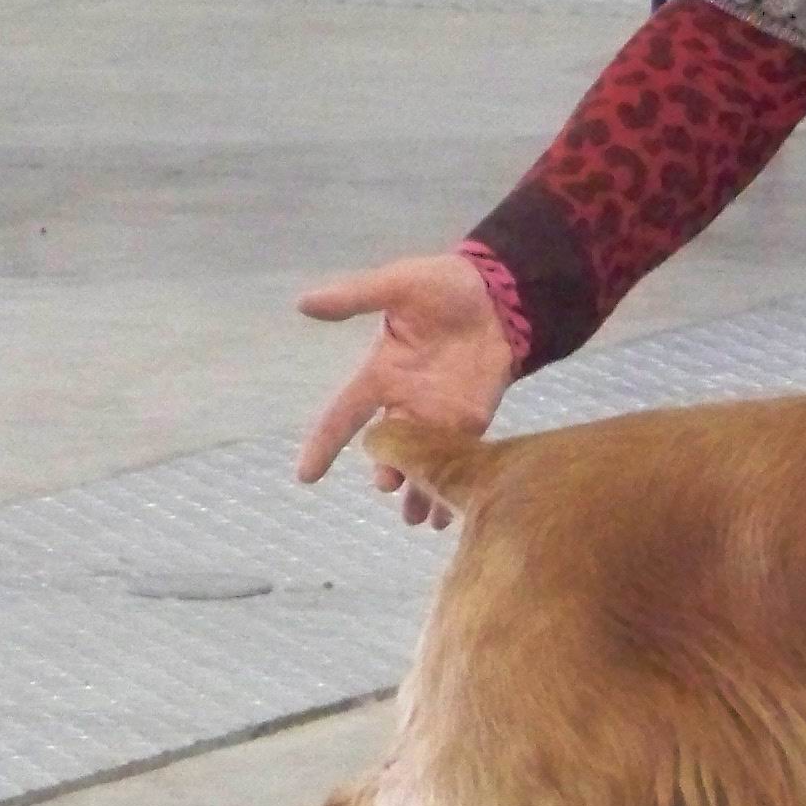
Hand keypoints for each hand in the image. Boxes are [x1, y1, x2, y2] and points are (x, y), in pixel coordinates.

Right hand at [292, 252, 515, 522]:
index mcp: (382, 373)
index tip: (306, 475)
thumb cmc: (445, 286)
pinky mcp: (473, 418)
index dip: (324, 443)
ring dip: (419, 489)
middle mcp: (406, 401)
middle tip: (388, 484)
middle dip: (387, 470)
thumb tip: (303, 303)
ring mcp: (440, 413)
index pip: (344, 415)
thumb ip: (355, 297)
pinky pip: (458, 458)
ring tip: (418, 519)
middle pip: (388, 446)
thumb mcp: (396, 285)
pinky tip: (449, 513)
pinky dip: (453, 484)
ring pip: (421, 460)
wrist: (502, 291)